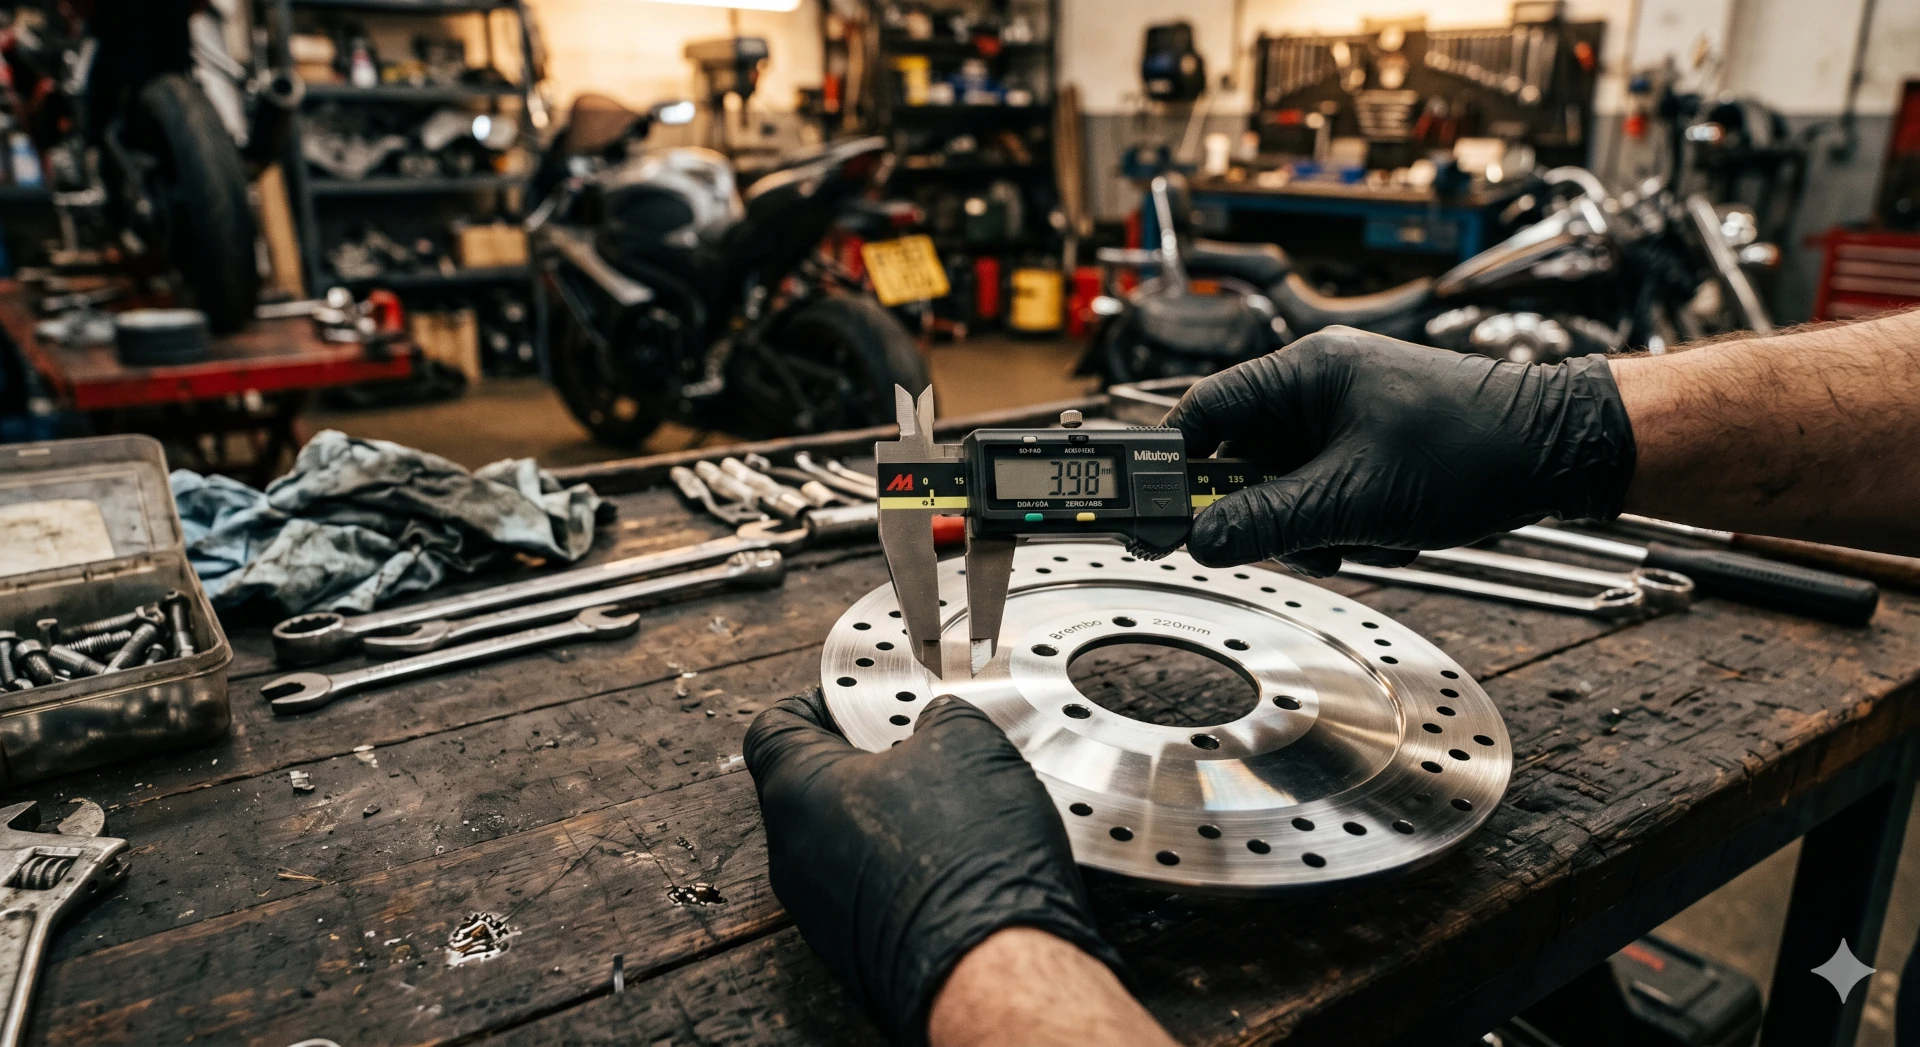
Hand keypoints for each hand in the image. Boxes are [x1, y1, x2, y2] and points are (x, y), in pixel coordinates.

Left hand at [744, 689, 1124, 1046]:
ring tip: (952, 803)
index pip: (774, 726)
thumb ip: (941, 718)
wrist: (989, 973)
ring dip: (886, 818)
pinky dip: (901, 868)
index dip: (817, 702)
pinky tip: (956, 859)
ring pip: (841, 843)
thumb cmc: (966, 853)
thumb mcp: (968, 745)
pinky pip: (868, 890)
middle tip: (920, 746)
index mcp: (797, 791)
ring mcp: (820, 910)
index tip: (859, 697)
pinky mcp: (856, 951)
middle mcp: (792, 854)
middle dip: (865, 761)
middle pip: (811, 787)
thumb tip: (938, 722)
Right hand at [1166, 327, 1636, 573]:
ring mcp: (1348, 416)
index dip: (1176, 467)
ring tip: (1358, 536)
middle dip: (1264, 510)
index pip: (1204, 413)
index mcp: (1305, 371)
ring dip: (1311, 524)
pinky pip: (1325, 492)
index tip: (1162, 513)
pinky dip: (1344, 523)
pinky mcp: (1373, 446)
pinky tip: (1384, 533)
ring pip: (1285, 484)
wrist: (1561, 452)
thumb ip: (1269, 522)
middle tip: (1292, 538)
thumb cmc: (1471, 450)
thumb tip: (1201, 541)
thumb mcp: (1355, 499)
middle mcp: (1320, 385)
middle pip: (1243, 457)